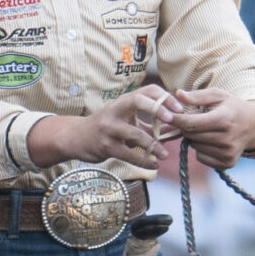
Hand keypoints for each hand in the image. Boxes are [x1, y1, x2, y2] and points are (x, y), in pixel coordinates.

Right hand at [26, 88, 167, 173]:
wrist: (75, 138)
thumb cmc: (106, 127)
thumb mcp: (124, 118)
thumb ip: (147, 121)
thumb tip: (175, 127)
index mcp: (123, 101)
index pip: (147, 90)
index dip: (164, 97)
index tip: (179, 109)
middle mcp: (115, 110)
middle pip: (138, 101)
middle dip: (158, 108)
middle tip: (174, 119)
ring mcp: (109, 128)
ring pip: (135, 133)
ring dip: (154, 145)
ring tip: (165, 155)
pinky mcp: (106, 146)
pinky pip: (129, 154)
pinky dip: (144, 161)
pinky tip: (153, 165)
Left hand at [153, 87, 254, 169]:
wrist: (254, 125)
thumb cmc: (232, 107)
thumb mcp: (217, 95)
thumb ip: (197, 96)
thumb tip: (177, 94)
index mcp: (224, 119)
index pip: (191, 123)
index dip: (175, 120)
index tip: (166, 115)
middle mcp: (226, 139)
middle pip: (190, 135)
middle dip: (186, 127)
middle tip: (194, 119)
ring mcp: (227, 153)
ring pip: (194, 146)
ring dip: (195, 138)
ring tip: (207, 129)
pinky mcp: (227, 163)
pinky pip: (201, 157)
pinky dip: (201, 149)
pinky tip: (212, 140)